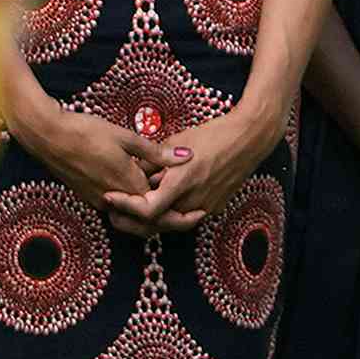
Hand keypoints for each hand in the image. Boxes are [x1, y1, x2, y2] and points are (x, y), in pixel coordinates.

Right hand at [10, 99, 180, 212]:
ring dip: (149, 214)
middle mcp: (113, 199)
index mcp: (128, 185)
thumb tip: (186, 158)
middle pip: (145, 222)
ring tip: (166, 200)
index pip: (159, 211)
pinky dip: (132, 207)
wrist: (48, 135)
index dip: (178, 214)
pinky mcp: (88, 196)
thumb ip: (156, 153)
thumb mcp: (126, 137)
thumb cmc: (86, 132)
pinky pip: (116, 209)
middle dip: (167, 220)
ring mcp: (98, 200)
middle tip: (188, 213)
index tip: (196, 210)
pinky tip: (141, 190)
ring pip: (130, 218)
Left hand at [105, 103, 279, 236]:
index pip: (147, 209)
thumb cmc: (213, 135)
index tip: (110, 196)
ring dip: (149, 217)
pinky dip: (169, 212)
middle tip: (113, 210)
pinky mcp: (213, 207)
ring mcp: (206, 206)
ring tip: (132, 205)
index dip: (125, 206)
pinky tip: (160, 200)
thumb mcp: (176, 142)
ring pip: (169, 222)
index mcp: (182, 181)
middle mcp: (193, 199)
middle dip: (131, 219)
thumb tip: (131, 172)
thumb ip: (152, 161)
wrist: (249, 140)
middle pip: (154, 222)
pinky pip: (185, 216)